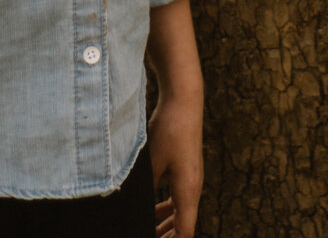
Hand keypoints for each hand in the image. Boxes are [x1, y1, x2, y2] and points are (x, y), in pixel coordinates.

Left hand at [149, 92, 202, 237]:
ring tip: (148, 232)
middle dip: (168, 237)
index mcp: (188, 192)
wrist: (184, 102)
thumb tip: (133, 206)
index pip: (185, 231)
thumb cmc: (169, 131)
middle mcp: (193, 188)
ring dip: (166, 224)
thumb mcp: (151, 163)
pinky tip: (151, 209)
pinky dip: (167, 208)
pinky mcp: (186, 169)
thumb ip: (145, 188)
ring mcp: (191, 178)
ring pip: (181, 211)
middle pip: (184, 224)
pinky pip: (179, 197)